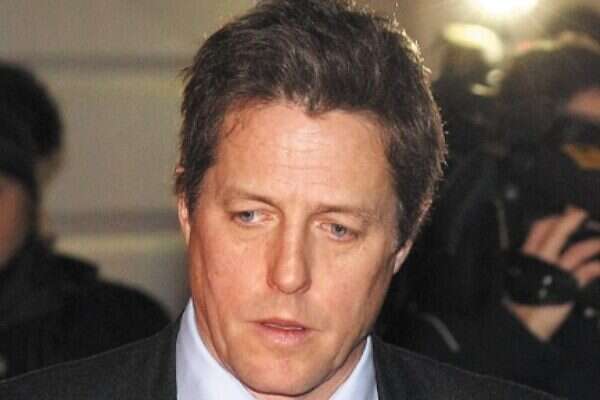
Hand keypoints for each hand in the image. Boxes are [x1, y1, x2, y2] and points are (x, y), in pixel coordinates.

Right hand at [505, 207, 599, 340]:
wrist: (521, 328)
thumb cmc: (521, 306)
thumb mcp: (521, 282)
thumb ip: (531, 266)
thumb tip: (534, 255)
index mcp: (527, 256)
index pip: (539, 228)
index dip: (555, 216)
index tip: (568, 209)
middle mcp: (540, 259)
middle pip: (556, 230)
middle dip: (573, 218)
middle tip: (586, 212)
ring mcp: (555, 271)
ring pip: (577, 248)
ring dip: (594, 243)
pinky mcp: (568, 285)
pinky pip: (587, 269)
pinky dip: (598, 265)